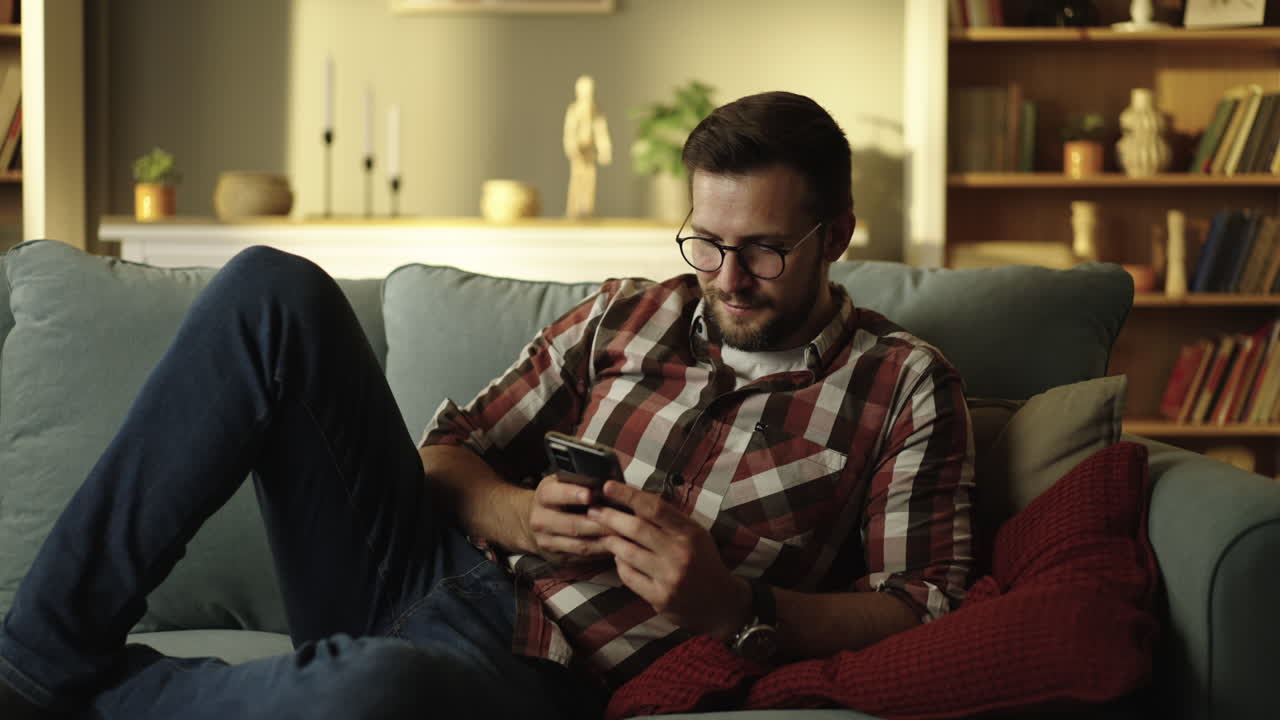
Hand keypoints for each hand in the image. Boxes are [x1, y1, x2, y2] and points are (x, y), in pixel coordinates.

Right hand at [524, 474, 613, 566]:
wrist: (535, 520)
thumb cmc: (556, 498)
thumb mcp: (561, 483)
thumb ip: (579, 482)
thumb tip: (607, 483)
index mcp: (543, 496)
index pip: (555, 494)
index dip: (573, 494)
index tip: (590, 495)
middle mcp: (541, 520)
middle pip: (572, 525)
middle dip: (599, 524)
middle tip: (621, 521)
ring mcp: (547, 541)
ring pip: (579, 544)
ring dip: (604, 541)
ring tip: (623, 535)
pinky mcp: (557, 557)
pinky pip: (582, 557)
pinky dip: (600, 552)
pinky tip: (614, 546)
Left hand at [588, 481, 751, 639]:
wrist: (722, 603)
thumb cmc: (704, 562)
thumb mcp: (695, 534)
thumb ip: (669, 520)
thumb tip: (634, 500)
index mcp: (690, 533)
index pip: (654, 507)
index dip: (628, 494)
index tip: (607, 486)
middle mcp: (680, 553)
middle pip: (636, 528)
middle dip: (609, 517)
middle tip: (594, 511)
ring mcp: (669, 577)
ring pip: (627, 552)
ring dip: (611, 541)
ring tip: (604, 534)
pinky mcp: (659, 598)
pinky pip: (629, 576)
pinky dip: (620, 564)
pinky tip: (620, 558)